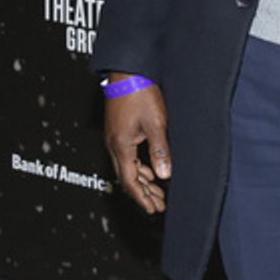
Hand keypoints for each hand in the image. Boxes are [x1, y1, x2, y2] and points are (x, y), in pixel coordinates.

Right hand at [103, 75, 170, 214]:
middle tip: (158, 205)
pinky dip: (139, 167)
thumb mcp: (156, 124)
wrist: (128, 71)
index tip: (152, 209)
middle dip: (143, 193)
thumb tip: (164, 175)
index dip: (142, 198)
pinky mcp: (119, 129)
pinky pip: (127, 155)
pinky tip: (150, 169)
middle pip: (127, 177)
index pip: (130, 181)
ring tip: (157, 191)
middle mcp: (114, 144)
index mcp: (121, 145)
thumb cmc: (140, 93)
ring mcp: (115, 137)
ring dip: (143, 181)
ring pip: (127, 167)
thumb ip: (160, 150)